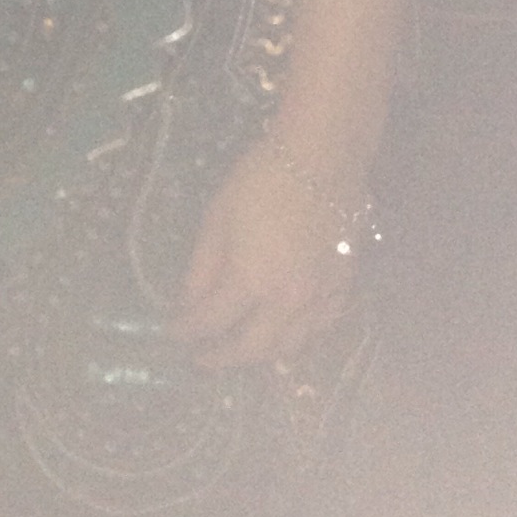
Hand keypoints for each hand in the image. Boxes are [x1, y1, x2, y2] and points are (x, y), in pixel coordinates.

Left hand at [170, 139, 362, 368]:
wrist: (322, 158)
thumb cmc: (260, 180)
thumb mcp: (217, 219)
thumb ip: (202, 268)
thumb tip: (187, 302)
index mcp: (252, 281)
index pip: (213, 321)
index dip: (188, 330)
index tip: (173, 333)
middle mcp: (288, 301)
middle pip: (252, 347)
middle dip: (222, 357)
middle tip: (203, 358)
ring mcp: (320, 298)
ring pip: (290, 346)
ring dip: (260, 354)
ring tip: (239, 350)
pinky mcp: (343, 288)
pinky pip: (320, 329)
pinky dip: (298, 338)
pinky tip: (284, 332)